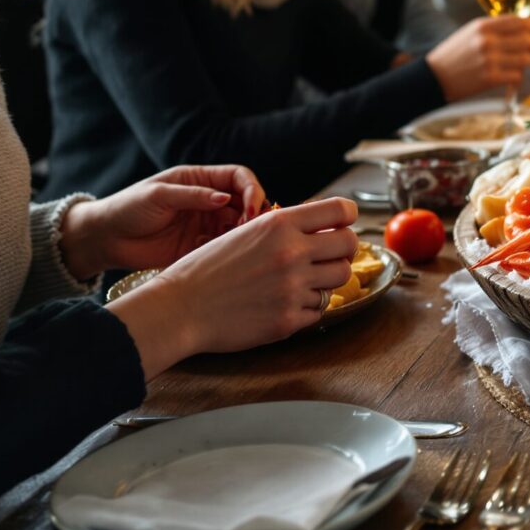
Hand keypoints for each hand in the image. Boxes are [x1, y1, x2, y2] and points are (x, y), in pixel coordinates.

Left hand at [60, 165, 266, 278]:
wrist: (105, 239)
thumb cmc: (128, 208)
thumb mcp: (159, 195)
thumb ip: (194, 196)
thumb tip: (227, 198)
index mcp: (200, 180)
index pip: (240, 178)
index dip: (252, 190)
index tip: (251, 210)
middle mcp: (208, 201)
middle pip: (246, 202)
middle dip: (253, 214)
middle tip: (250, 230)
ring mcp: (205, 224)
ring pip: (239, 226)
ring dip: (243, 234)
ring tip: (236, 243)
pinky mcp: (199, 246)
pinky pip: (223, 247)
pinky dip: (227, 250)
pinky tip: (215, 254)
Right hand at [107, 198, 360, 377]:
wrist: (179, 309)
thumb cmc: (206, 269)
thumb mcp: (245, 231)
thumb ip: (284, 227)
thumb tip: (322, 226)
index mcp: (279, 224)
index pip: (342, 210)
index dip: (347, 217)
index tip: (342, 224)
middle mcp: (292, 252)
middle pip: (350, 245)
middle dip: (342, 249)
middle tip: (327, 256)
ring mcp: (293, 288)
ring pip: (340, 278)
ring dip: (325, 279)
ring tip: (300, 281)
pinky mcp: (290, 319)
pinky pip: (319, 309)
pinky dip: (306, 307)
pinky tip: (282, 303)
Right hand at [426, 16, 529, 99]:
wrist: (434, 77)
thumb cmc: (454, 54)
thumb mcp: (471, 32)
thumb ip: (495, 28)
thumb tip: (525, 26)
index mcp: (483, 26)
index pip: (519, 21)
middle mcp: (487, 41)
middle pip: (528, 39)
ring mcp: (489, 60)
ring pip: (526, 58)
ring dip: (529, 63)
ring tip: (523, 67)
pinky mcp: (490, 78)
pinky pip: (517, 76)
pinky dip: (518, 78)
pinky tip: (511, 78)